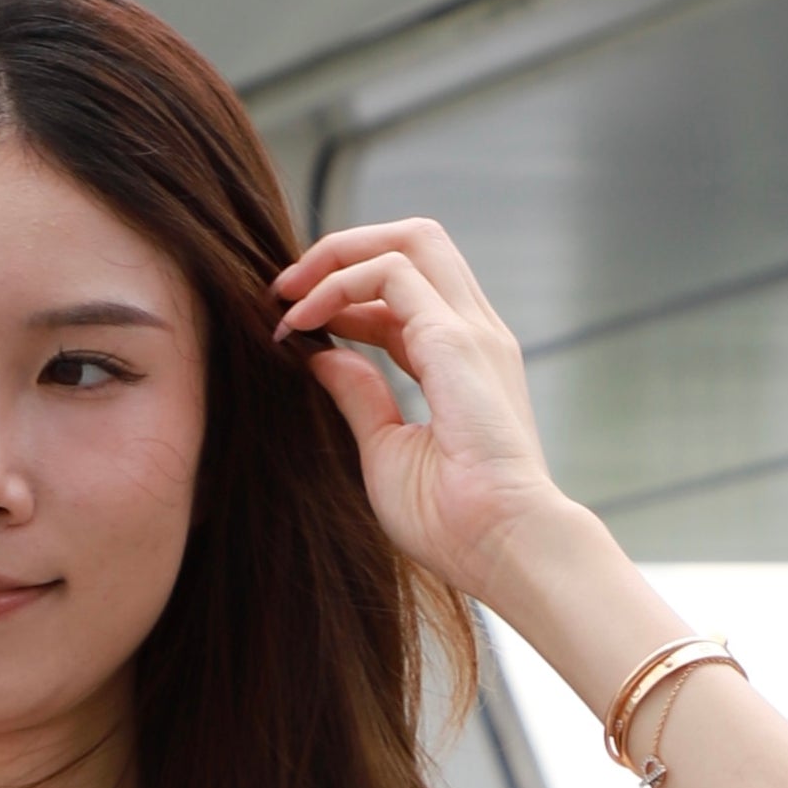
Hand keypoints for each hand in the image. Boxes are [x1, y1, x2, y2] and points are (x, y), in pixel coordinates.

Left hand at [272, 217, 568, 603]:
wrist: (502, 547)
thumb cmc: (452, 522)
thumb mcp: (387, 450)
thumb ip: (359, 396)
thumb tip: (321, 358)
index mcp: (463, 361)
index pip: (405, 294)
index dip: (346, 298)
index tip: (294, 325)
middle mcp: (475, 333)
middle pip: (415, 243)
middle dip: (344, 251)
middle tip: (285, 288)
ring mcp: (472, 330)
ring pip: (408, 240)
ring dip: (339, 256)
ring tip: (287, 295)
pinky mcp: (457, 340)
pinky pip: (390, 274)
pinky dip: (339, 285)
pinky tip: (302, 320)